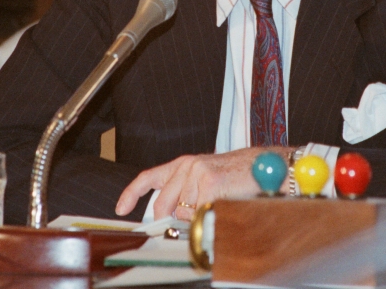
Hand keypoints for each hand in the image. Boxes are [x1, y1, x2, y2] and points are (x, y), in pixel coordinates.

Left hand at [116, 146, 292, 220]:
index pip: (148, 177)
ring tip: (218, 201)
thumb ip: (184, 194)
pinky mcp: (210, 182)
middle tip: (192, 220)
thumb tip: (170, 218)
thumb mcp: (204, 179)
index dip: (131, 194)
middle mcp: (186, 165)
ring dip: (200, 215)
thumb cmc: (236, 176)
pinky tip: (223, 202)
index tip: (121, 209)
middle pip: (163, 205)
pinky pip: (200, 213)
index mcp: (182, 164)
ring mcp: (197, 173)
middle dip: (173, 220)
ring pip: (184, 212)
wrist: (264, 165)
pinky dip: (210, 215)